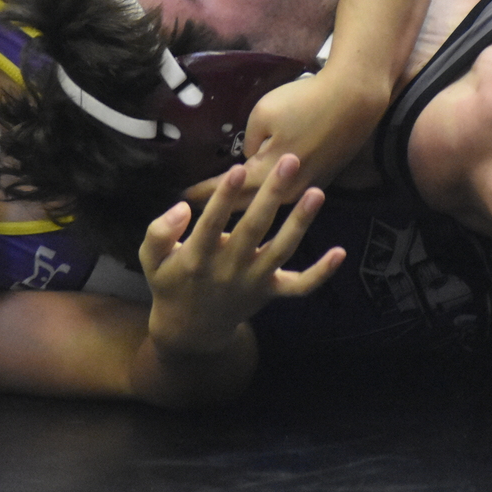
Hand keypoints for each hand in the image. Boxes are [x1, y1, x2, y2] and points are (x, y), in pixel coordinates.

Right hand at [142, 155, 344, 356]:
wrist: (191, 330)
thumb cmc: (171, 283)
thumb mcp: (150, 260)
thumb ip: (158, 233)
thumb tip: (182, 207)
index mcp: (198, 257)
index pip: (212, 223)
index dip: (225, 197)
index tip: (239, 169)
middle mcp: (229, 269)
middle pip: (255, 229)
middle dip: (273, 195)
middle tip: (290, 162)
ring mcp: (254, 282)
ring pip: (282, 250)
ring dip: (301, 223)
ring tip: (317, 193)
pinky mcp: (271, 292)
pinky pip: (299, 286)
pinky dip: (321, 273)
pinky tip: (340, 252)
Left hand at [181, 69, 385, 206]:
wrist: (354, 100)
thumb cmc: (304, 103)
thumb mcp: (264, 115)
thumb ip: (249, 143)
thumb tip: (247, 161)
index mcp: (266, 174)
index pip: (225, 190)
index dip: (201, 193)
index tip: (179, 196)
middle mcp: (285, 191)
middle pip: (243, 206)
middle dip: (217, 208)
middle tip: (193, 211)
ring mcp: (305, 188)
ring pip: (265, 205)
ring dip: (242, 208)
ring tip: (221, 212)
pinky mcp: (318, 180)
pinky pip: (285, 197)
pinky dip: (266, 199)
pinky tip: (257, 198)